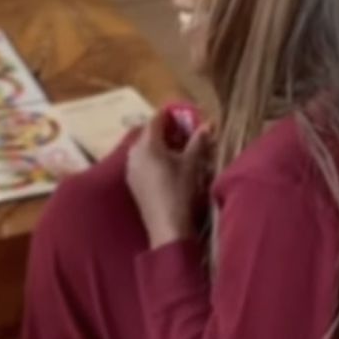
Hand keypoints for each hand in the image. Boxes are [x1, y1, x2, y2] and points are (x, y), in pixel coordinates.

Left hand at [125, 111, 211, 247]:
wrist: (166, 224)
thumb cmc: (180, 190)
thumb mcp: (192, 163)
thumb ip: (198, 141)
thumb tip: (208, 124)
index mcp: (147, 145)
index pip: (155, 120)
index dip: (170, 114)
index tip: (184, 114)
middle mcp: (134, 153)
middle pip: (147, 133)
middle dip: (165, 130)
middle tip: (184, 131)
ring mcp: (130, 167)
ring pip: (143, 147)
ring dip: (159, 143)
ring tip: (178, 148)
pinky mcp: (132, 181)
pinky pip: (141, 160)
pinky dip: (153, 156)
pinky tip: (167, 164)